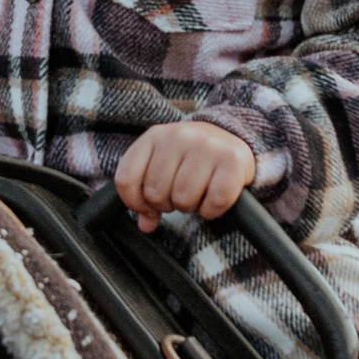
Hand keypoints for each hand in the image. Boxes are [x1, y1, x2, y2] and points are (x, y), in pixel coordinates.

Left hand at [114, 118, 257, 232]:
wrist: (231, 135)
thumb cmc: (191, 156)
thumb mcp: (163, 164)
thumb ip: (146, 192)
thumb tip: (146, 224)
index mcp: (154, 136)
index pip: (126, 179)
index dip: (134, 202)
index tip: (147, 207)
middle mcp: (178, 137)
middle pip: (156, 193)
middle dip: (167, 204)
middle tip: (180, 195)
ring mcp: (206, 146)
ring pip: (184, 199)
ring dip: (190, 207)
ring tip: (197, 194)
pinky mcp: (232, 160)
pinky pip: (215, 201)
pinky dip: (212, 209)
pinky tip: (213, 198)